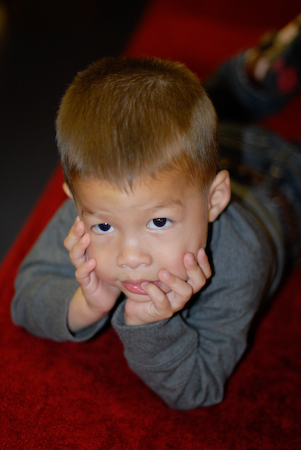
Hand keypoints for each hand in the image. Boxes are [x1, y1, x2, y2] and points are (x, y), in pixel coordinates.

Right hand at [64, 216, 120, 331]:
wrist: (102, 298)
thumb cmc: (110, 273)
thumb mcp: (112, 255)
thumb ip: (117, 240)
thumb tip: (130, 221)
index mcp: (87, 249)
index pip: (78, 233)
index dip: (78, 223)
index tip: (82, 213)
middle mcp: (82, 257)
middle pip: (71, 242)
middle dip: (75, 231)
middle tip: (81, 222)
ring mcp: (82, 269)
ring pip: (74, 256)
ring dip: (80, 246)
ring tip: (86, 238)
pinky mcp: (86, 283)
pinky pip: (81, 274)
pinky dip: (85, 268)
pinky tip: (92, 262)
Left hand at [124, 248, 210, 325]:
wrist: (137, 308)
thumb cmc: (150, 285)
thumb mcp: (158, 269)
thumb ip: (165, 257)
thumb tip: (165, 233)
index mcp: (187, 282)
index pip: (204, 273)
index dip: (204, 263)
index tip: (199, 249)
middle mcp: (184, 292)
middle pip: (199, 282)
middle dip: (194, 268)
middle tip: (186, 256)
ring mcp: (175, 303)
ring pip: (185, 293)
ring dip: (175, 281)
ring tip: (162, 272)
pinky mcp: (163, 311)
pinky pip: (163, 303)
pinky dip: (154, 292)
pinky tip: (146, 284)